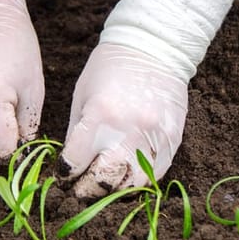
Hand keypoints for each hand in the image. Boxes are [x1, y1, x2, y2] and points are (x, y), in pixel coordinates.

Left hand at [60, 44, 186, 197]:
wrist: (153, 48)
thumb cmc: (110, 68)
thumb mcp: (83, 95)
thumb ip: (77, 133)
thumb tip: (71, 167)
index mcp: (99, 116)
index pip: (75, 163)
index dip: (66, 174)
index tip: (65, 175)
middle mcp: (127, 130)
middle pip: (103, 181)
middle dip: (88, 190)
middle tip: (82, 190)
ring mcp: (153, 136)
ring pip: (133, 185)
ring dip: (116, 192)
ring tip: (106, 188)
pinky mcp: (172, 139)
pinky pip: (157, 174)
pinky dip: (140, 182)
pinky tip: (129, 178)